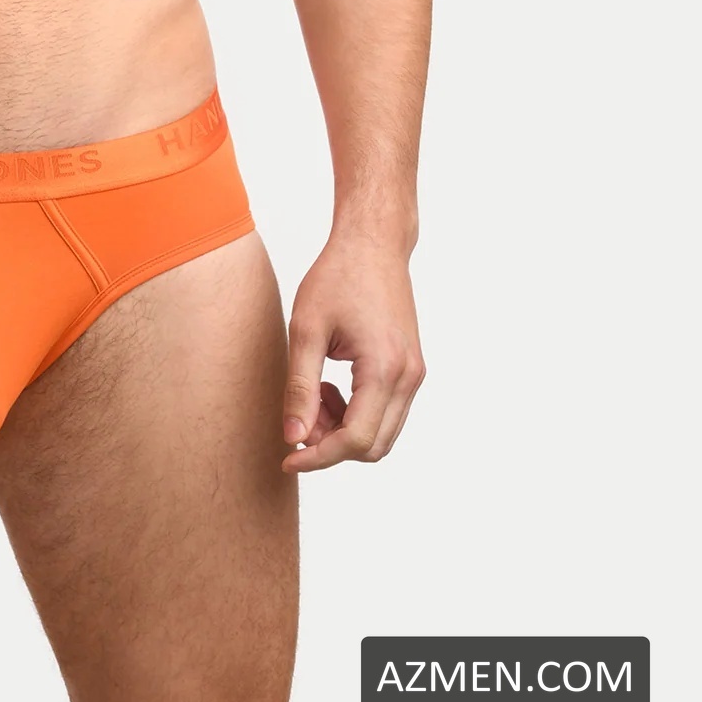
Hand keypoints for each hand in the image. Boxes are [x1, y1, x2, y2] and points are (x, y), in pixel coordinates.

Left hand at [280, 232, 424, 472]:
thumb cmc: (337, 277)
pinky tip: (330, 387)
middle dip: (331, 445)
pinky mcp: (411, 369)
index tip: (287, 456)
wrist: (373, 245)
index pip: (355, 440)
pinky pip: (387, 413)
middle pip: (372, 446)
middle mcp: (408, 378)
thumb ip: (299, 386)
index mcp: (384, 368)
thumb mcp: (307, 329)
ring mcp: (414, 375)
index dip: (319, 456)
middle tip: (298, 418)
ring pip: (382, 434)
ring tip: (313, 395)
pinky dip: (357, 414)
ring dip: (344, 430)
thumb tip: (293, 436)